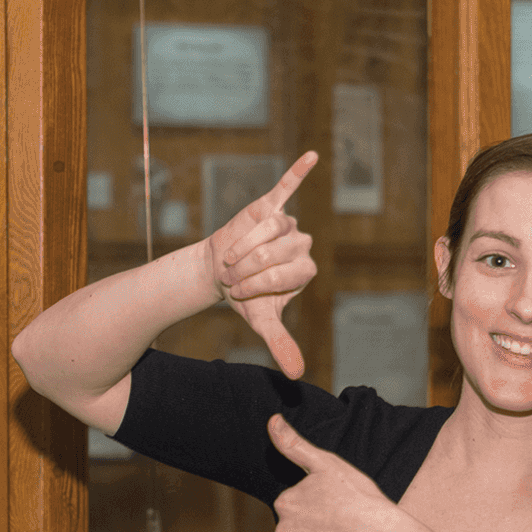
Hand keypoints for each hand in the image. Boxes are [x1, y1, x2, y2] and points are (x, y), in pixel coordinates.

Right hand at [206, 152, 318, 378]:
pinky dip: (299, 172)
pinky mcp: (269, 207)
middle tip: (232, 277)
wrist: (219, 274)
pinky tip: (312, 156)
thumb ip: (282, 344)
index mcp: (304, 269)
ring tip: (230, 258)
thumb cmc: (246, 297)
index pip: (284, 273)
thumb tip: (298, 375)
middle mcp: (301, 242)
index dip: (257, 284)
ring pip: (265, 230)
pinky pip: (286, 188)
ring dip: (241, 246)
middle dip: (246, 268)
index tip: (240, 292)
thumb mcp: (262, 321)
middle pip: (273, 252)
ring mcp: (286, 223)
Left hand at [263, 414, 396, 531]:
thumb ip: (293, 445)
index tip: (335, 498)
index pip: (295, 500)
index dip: (317, 498)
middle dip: (316, 523)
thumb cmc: (358, 496)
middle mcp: (285, 530)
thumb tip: (270, 421)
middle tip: (342, 518)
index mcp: (286, 502)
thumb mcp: (326, 463)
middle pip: (296, 525)